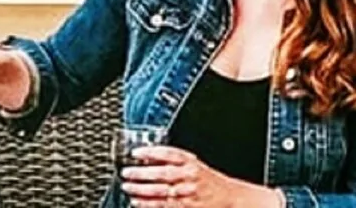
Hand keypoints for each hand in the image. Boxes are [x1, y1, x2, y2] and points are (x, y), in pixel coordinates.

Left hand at [121, 146, 250, 206]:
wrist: (228, 198)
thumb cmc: (208, 180)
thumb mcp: (194, 163)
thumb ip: (174, 160)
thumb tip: (148, 157)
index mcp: (190, 162)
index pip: (168, 154)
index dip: (151, 152)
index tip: (136, 153)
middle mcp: (189, 177)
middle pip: (162, 174)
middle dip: (141, 174)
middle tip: (126, 172)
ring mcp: (187, 195)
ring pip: (161, 192)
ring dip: (141, 190)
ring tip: (127, 187)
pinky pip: (164, 206)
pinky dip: (149, 204)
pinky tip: (138, 202)